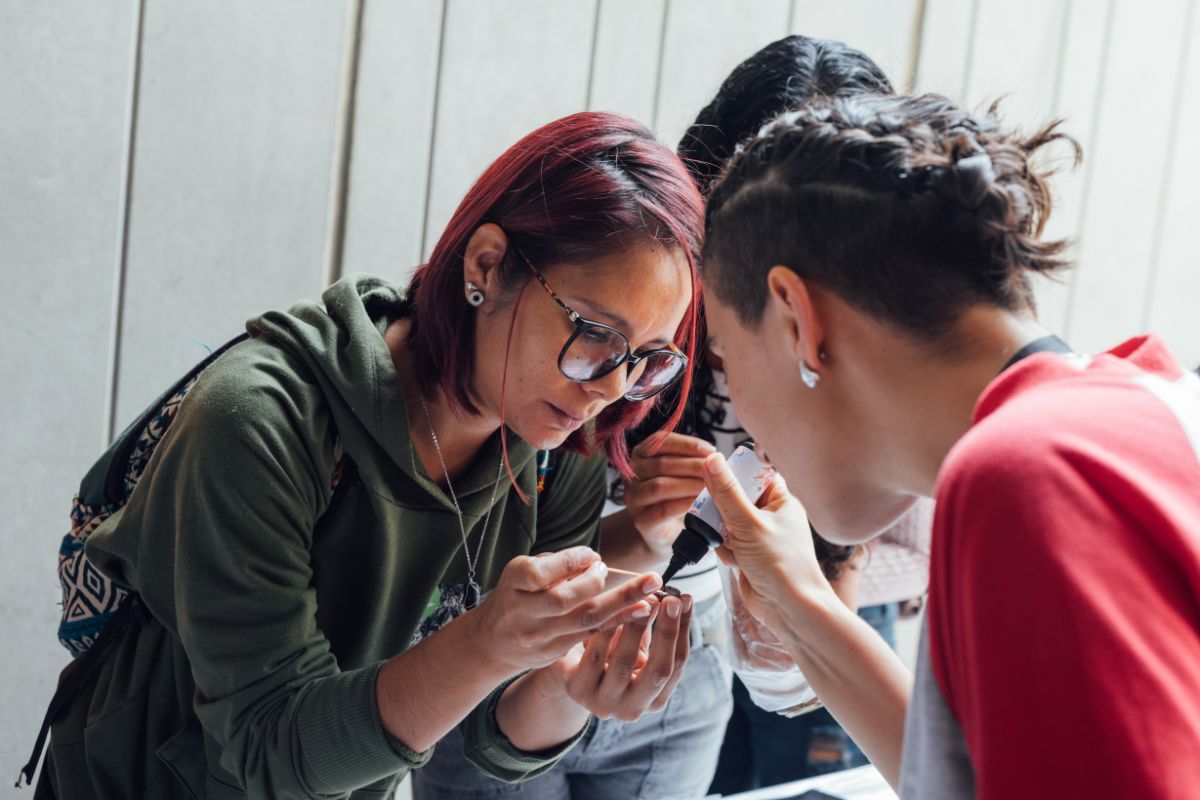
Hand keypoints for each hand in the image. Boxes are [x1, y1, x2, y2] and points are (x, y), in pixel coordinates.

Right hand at [469, 546, 662, 673]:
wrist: (492, 641)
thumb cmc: (517, 593)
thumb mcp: (525, 570)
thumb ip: (557, 564)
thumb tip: (595, 562)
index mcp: (515, 582)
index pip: (544, 572)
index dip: (573, 563)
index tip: (595, 556)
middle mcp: (522, 611)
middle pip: (567, 600)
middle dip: (605, 585)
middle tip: (641, 574)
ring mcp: (537, 636)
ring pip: (585, 621)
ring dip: (623, 605)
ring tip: (652, 592)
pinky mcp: (552, 653)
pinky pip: (590, 636)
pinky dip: (618, 622)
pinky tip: (641, 612)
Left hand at [548, 594, 692, 720]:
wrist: (569, 670)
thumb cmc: (610, 654)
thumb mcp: (636, 644)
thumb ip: (653, 625)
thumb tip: (668, 594)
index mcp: (655, 699)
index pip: (677, 664)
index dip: (683, 630)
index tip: (685, 599)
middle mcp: (633, 708)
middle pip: (658, 671)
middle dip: (666, 632)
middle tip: (669, 599)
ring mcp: (605, 704)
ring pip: (625, 663)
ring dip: (636, 627)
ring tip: (639, 599)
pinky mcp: (579, 691)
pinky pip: (595, 657)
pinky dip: (605, 631)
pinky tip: (609, 609)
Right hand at [624, 433, 715, 556]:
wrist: (671, 534)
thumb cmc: (679, 498)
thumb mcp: (685, 473)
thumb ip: (694, 460)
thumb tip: (716, 456)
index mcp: (643, 455)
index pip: (662, 441)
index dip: (688, 445)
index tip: (711, 451)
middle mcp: (633, 474)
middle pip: (662, 464)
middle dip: (693, 466)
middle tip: (716, 471)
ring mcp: (635, 499)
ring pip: (660, 486)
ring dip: (688, 485)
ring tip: (710, 487)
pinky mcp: (642, 521)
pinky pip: (663, 510)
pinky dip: (683, 505)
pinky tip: (699, 503)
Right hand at [701, 453, 831, 627]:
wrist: (789, 609)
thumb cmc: (784, 567)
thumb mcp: (749, 523)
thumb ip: (727, 492)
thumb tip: (713, 461)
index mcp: (781, 501)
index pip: (755, 474)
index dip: (735, 474)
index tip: (718, 476)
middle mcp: (772, 517)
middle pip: (735, 498)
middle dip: (722, 510)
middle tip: (719, 516)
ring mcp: (760, 537)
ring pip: (727, 521)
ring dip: (722, 533)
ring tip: (732, 544)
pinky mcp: (749, 555)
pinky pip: (726, 543)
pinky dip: (725, 550)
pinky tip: (735, 560)